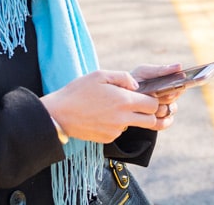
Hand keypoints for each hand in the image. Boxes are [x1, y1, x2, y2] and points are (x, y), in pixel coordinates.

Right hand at [40, 70, 161, 143]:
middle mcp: (123, 119)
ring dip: (130, 118)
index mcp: (124, 101)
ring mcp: (116, 131)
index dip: (151, 99)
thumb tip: (137, 86)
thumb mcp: (100, 75)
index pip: (153, 105)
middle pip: (150, 120)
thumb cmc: (78, 91)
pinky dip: (116, 124)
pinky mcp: (108, 139)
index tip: (143, 95)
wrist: (59, 114)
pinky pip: (119, 131)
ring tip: (111, 107)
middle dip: (148, 112)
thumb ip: (123, 77)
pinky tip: (102, 115)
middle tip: (136, 104)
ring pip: (134, 126)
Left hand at [131, 63, 183, 125]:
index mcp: (168, 84)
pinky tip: (152, 116)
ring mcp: (164, 110)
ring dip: (159, 107)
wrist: (118, 95)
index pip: (180, 87)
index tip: (172, 87)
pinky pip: (163, 124)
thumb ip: (160, 69)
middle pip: (174, 99)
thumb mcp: (144, 72)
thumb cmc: (134, 80)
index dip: (177, 88)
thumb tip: (179, 66)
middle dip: (164, 96)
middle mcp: (168, 97)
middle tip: (154, 94)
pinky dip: (159, 121)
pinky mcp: (157, 122)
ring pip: (169, 111)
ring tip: (148, 104)